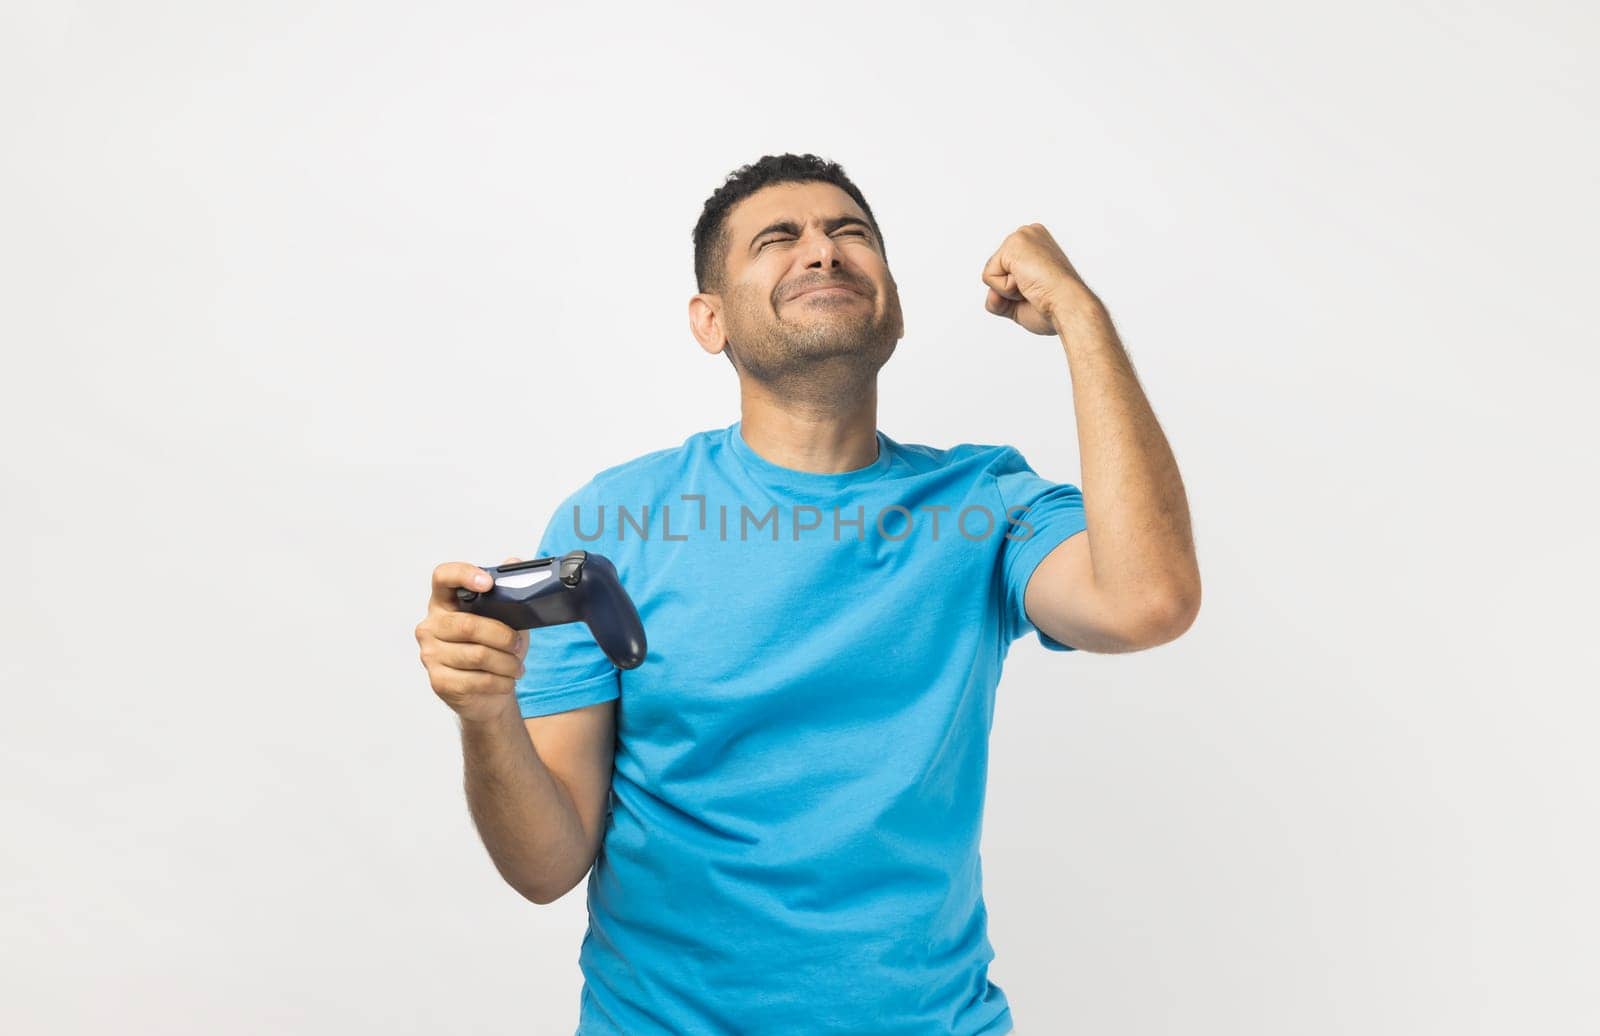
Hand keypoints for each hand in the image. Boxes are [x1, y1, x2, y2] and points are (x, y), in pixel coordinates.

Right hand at [416, 556, 530, 722]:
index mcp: (444, 602)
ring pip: (477, 655)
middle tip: (518, 644)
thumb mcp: (506, 617)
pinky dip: (500, 681)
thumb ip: (508, 590)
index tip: (488, 583)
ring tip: (516, 666)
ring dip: (506, 663)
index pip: (443, 577)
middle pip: (468, 625)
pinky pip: (476, 680)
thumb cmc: (494, 649)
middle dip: (502, 636)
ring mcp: (430, 655)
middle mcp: (431, 626)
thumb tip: (514, 561)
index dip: (464, 575)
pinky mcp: (439, 681)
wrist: (487, 692)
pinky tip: (507, 680)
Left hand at [980, 223, 1093, 335]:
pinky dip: (1004, 289)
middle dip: (1009, 290)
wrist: (1068, 305)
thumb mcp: (1019, 304)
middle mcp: (1029, 234)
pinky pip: (988, 277)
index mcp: (1035, 244)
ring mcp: (1021, 236)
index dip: (1015, 290)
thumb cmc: (1054, 306)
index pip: (1004, 271)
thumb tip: (991, 295)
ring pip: (991, 274)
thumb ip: (999, 298)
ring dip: (1007, 290)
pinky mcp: (1013, 244)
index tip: (1041, 288)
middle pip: (995, 271)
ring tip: (1032, 286)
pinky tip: (1027, 283)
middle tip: (1037, 289)